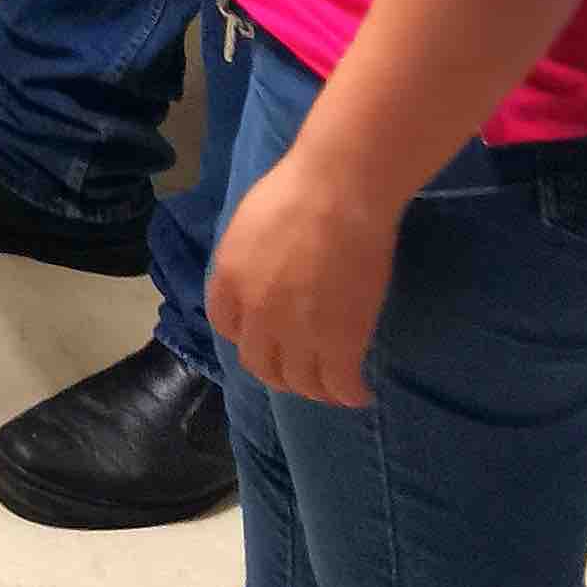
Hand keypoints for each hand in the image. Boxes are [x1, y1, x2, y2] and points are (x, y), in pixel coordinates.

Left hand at [207, 149, 396, 408]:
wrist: (337, 191)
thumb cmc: (295, 192)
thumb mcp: (250, 226)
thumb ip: (250, 262)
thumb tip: (264, 277)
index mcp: (228, 279)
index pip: (226, 327)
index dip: (247, 336)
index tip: (267, 337)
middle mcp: (256, 313)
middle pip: (260, 364)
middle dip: (279, 372)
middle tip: (301, 370)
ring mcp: (297, 333)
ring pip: (300, 383)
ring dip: (316, 390)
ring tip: (333, 385)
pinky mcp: (340, 343)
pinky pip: (340, 386)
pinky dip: (350, 394)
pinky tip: (361, 392)